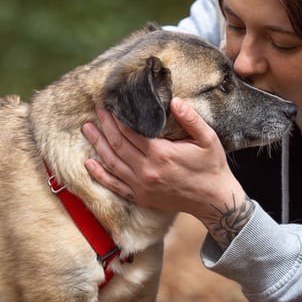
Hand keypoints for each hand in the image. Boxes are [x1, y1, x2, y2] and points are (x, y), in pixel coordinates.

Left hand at [82, 97, 254, 247]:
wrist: (213, 201)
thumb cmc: (212, 167)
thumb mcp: (208, 139)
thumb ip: (191, 119)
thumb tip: (175, 101)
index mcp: (161, 154)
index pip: (130, 131)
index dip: (117, 117)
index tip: (110, 103)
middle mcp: (147, 170)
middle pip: (118, 144)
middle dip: (105, 125)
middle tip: (97, 110)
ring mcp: (141, 186)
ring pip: (112, 162)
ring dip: (98, 145)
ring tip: (88, 129)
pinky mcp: (140, 197)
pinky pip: (115, 185)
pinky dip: (100, 174)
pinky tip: (89, 163)